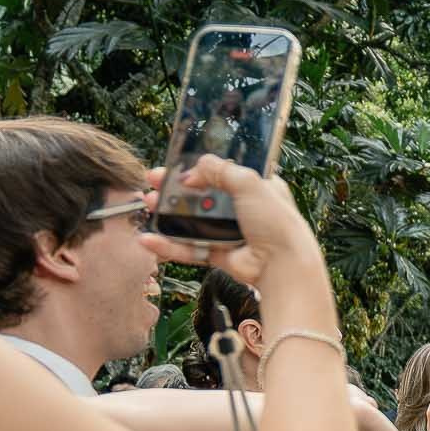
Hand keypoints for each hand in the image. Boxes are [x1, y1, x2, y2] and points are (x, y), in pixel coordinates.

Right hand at [140, 157, 323, 285]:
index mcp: (257, 188)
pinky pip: (190, 248)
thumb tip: (193, 169)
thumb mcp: (250, 183)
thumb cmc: (275, 222)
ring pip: (192, 221)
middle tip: (153, 180)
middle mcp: (243, 210)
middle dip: (175, 189)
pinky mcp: (220, 255)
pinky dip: (169, 245)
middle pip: (202, 196)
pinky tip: (149, 238)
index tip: (177, 166)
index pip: (224, 173)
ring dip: (168, 213)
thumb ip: (221, 170)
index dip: (200, 169)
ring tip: (147, 203)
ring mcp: (230, 233)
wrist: (282, 264)